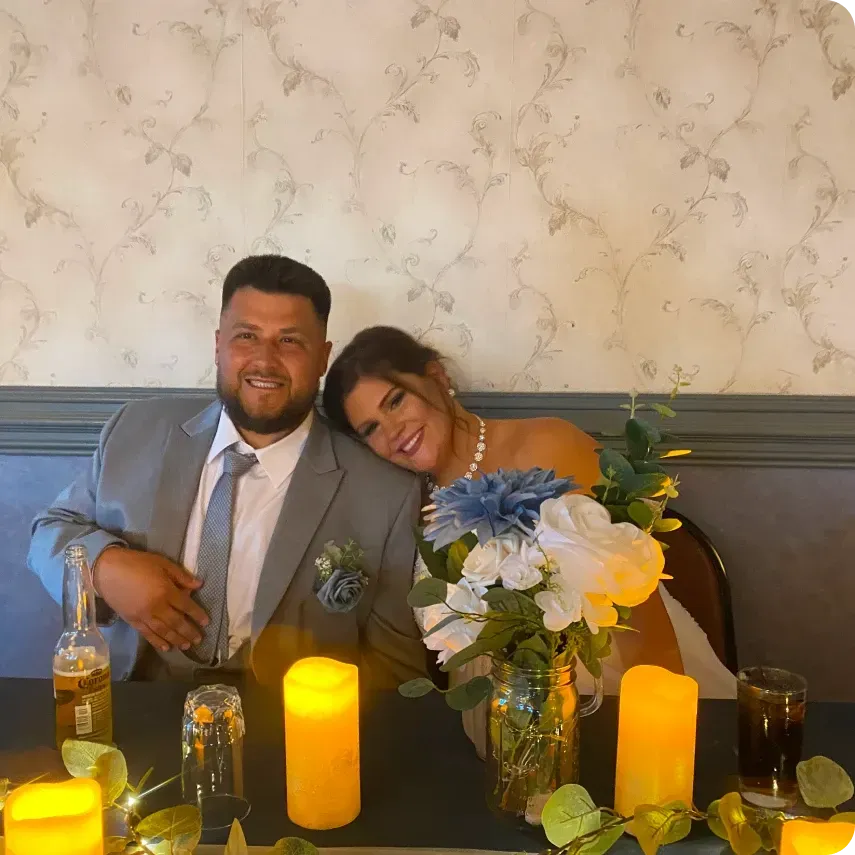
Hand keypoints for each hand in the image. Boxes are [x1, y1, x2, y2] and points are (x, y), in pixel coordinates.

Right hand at [93, 547, 208, 652]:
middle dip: (189, 632)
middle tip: (199, 640)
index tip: (206, 622)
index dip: (197, 614)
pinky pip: (147, 634)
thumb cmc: (137, 563)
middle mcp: (156, 607)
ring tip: (186, 646)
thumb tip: (199, 585)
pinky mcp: (132, 621)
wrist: (107, 571)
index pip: (186, 606)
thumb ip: (181, 576)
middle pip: (176, 622)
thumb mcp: (163, 564)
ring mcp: (143, 616)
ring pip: (163, 631)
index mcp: (165, 591)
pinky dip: (157, 642)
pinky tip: (166, 648)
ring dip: (176, 640)